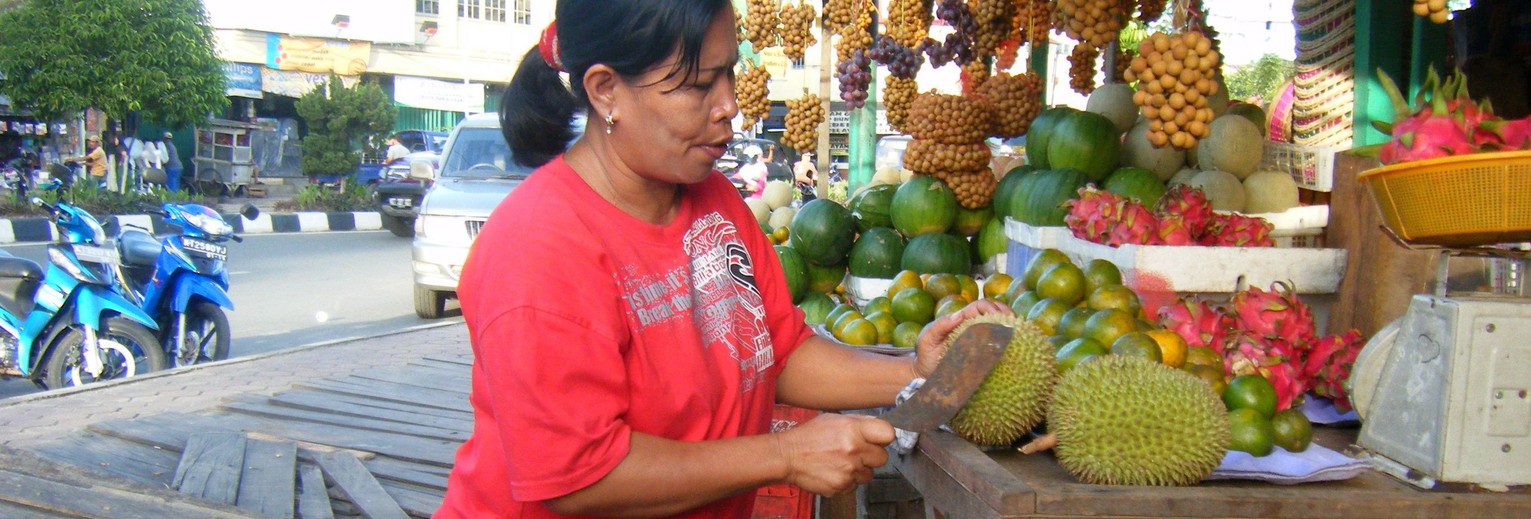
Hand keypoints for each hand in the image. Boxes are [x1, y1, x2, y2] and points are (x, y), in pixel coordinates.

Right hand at [777, 414, 893, 496]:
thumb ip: (859, 422)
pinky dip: (847, 481)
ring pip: (869, 475)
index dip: (883, 437)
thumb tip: (880, 427)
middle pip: (882, 458)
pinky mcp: (841, 487)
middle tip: (856, 452)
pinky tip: (833, 471)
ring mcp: (848, 471)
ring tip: (841, 462)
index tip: (877, 439)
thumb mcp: (834, 419)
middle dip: (871, 456)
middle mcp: (853, 451)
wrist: (788, 456)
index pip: (888, 434)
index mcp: (853, 430)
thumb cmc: (810, 436)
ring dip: (859, 470)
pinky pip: (854, 485)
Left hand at [912, 299, 1012, 377]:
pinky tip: (1015, 343)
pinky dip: (1007, 340)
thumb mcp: (927, 339)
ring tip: (1017, 330)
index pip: (979, 306)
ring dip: (1010, 324)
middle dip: (1006, 311)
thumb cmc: (925, 355)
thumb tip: (959, 315)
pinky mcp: (982, 354)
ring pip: (998, 326)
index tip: (998, 315)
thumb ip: (939, 326)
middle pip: (993, 312)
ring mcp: (978, 340)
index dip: (991, 306)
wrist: (925, 375)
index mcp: (960, 320)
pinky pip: (997, 343)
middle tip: (1013, 321)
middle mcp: (971, 327)